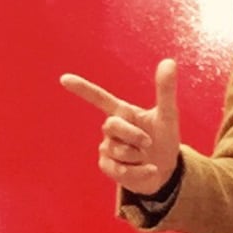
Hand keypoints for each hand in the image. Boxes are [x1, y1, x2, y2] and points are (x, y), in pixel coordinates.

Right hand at [60, 60, 179, 195]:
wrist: (165, 170)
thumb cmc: (164, 139)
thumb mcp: (168, 115)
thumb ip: (166, 90)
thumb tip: (169, 61)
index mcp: (122, 112)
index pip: (99, 98)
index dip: (82, 89)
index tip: (64, 79)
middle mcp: (111, 128)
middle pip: (111, 125)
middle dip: (133, 135)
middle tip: (149, 142)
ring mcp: (107, 148)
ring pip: (117, 150)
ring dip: (138, 155)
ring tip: (146, 156)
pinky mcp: (107, 167)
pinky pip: (118, 170)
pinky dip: (139, 172)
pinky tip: (149, 170)